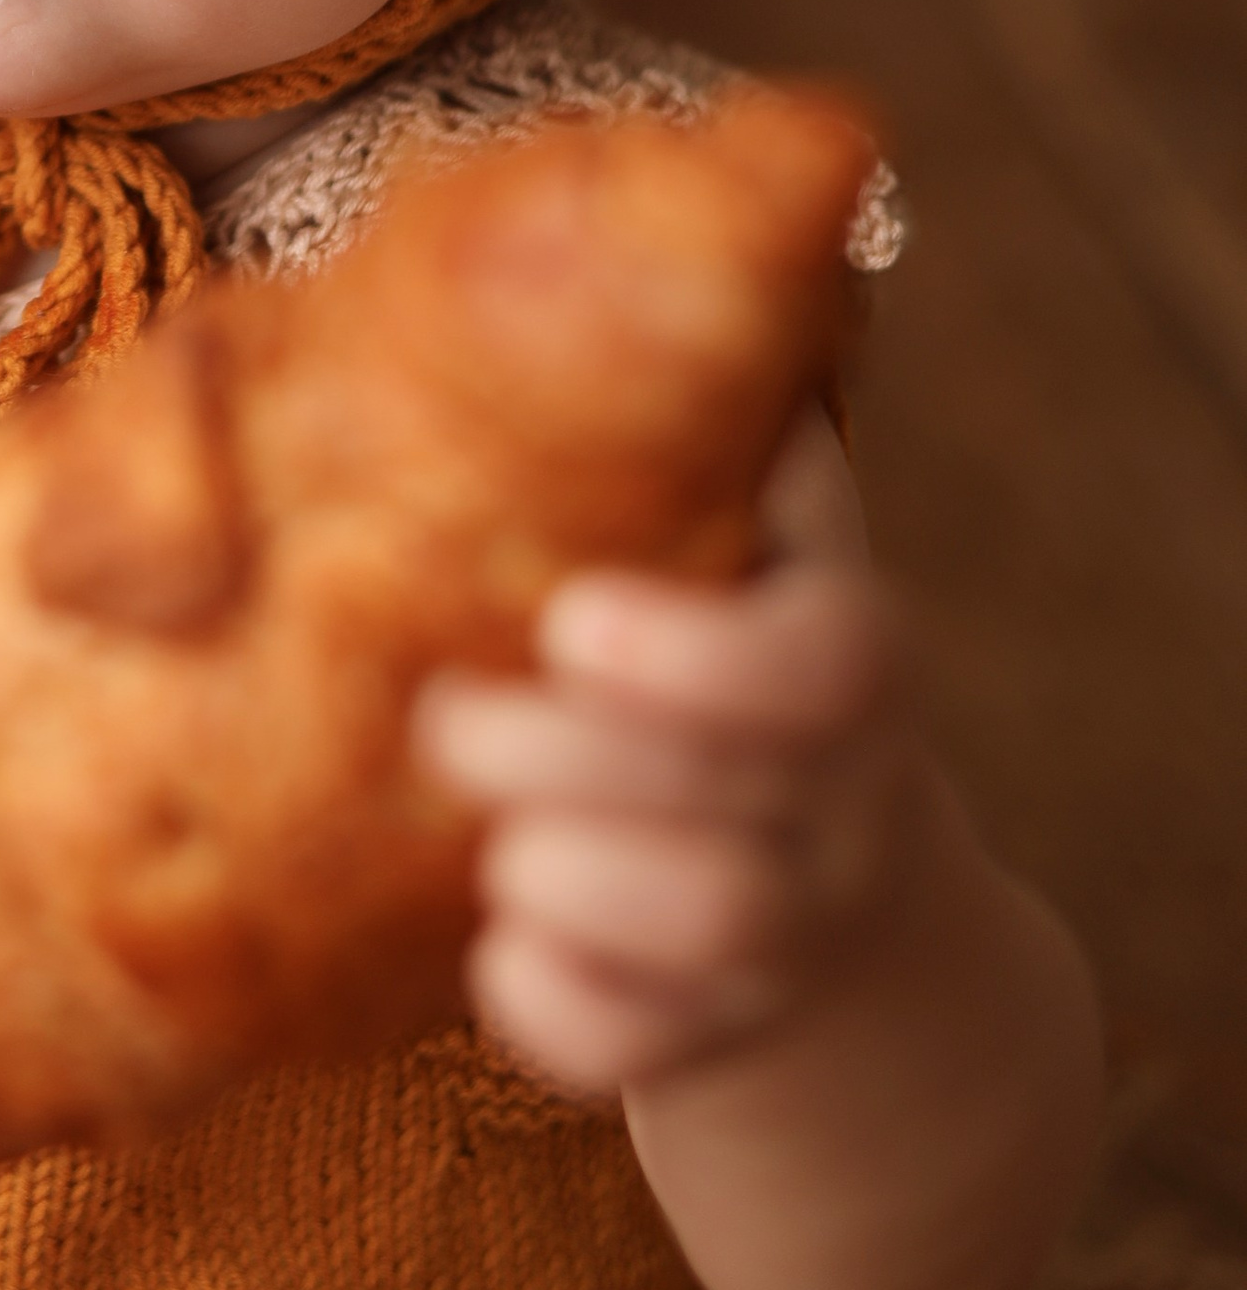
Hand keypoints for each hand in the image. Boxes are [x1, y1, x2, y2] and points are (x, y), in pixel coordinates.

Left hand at [414, 477, 919, 1097]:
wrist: (835, 905)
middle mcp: (841, 794)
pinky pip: (640, 1052)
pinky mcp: (722, 1039)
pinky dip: (552, 1011)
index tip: (572, 617)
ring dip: (559, 878)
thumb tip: (506, 236)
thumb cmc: (713, 651)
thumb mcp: (727, 534)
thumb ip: (663, 423)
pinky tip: (490, 955)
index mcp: (843, 648)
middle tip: (445, 714)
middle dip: (558, 755)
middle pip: (730, 797)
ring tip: (484, 840)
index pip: (831, 661)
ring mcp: (795, 929)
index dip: (704, 656)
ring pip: (704, 925)